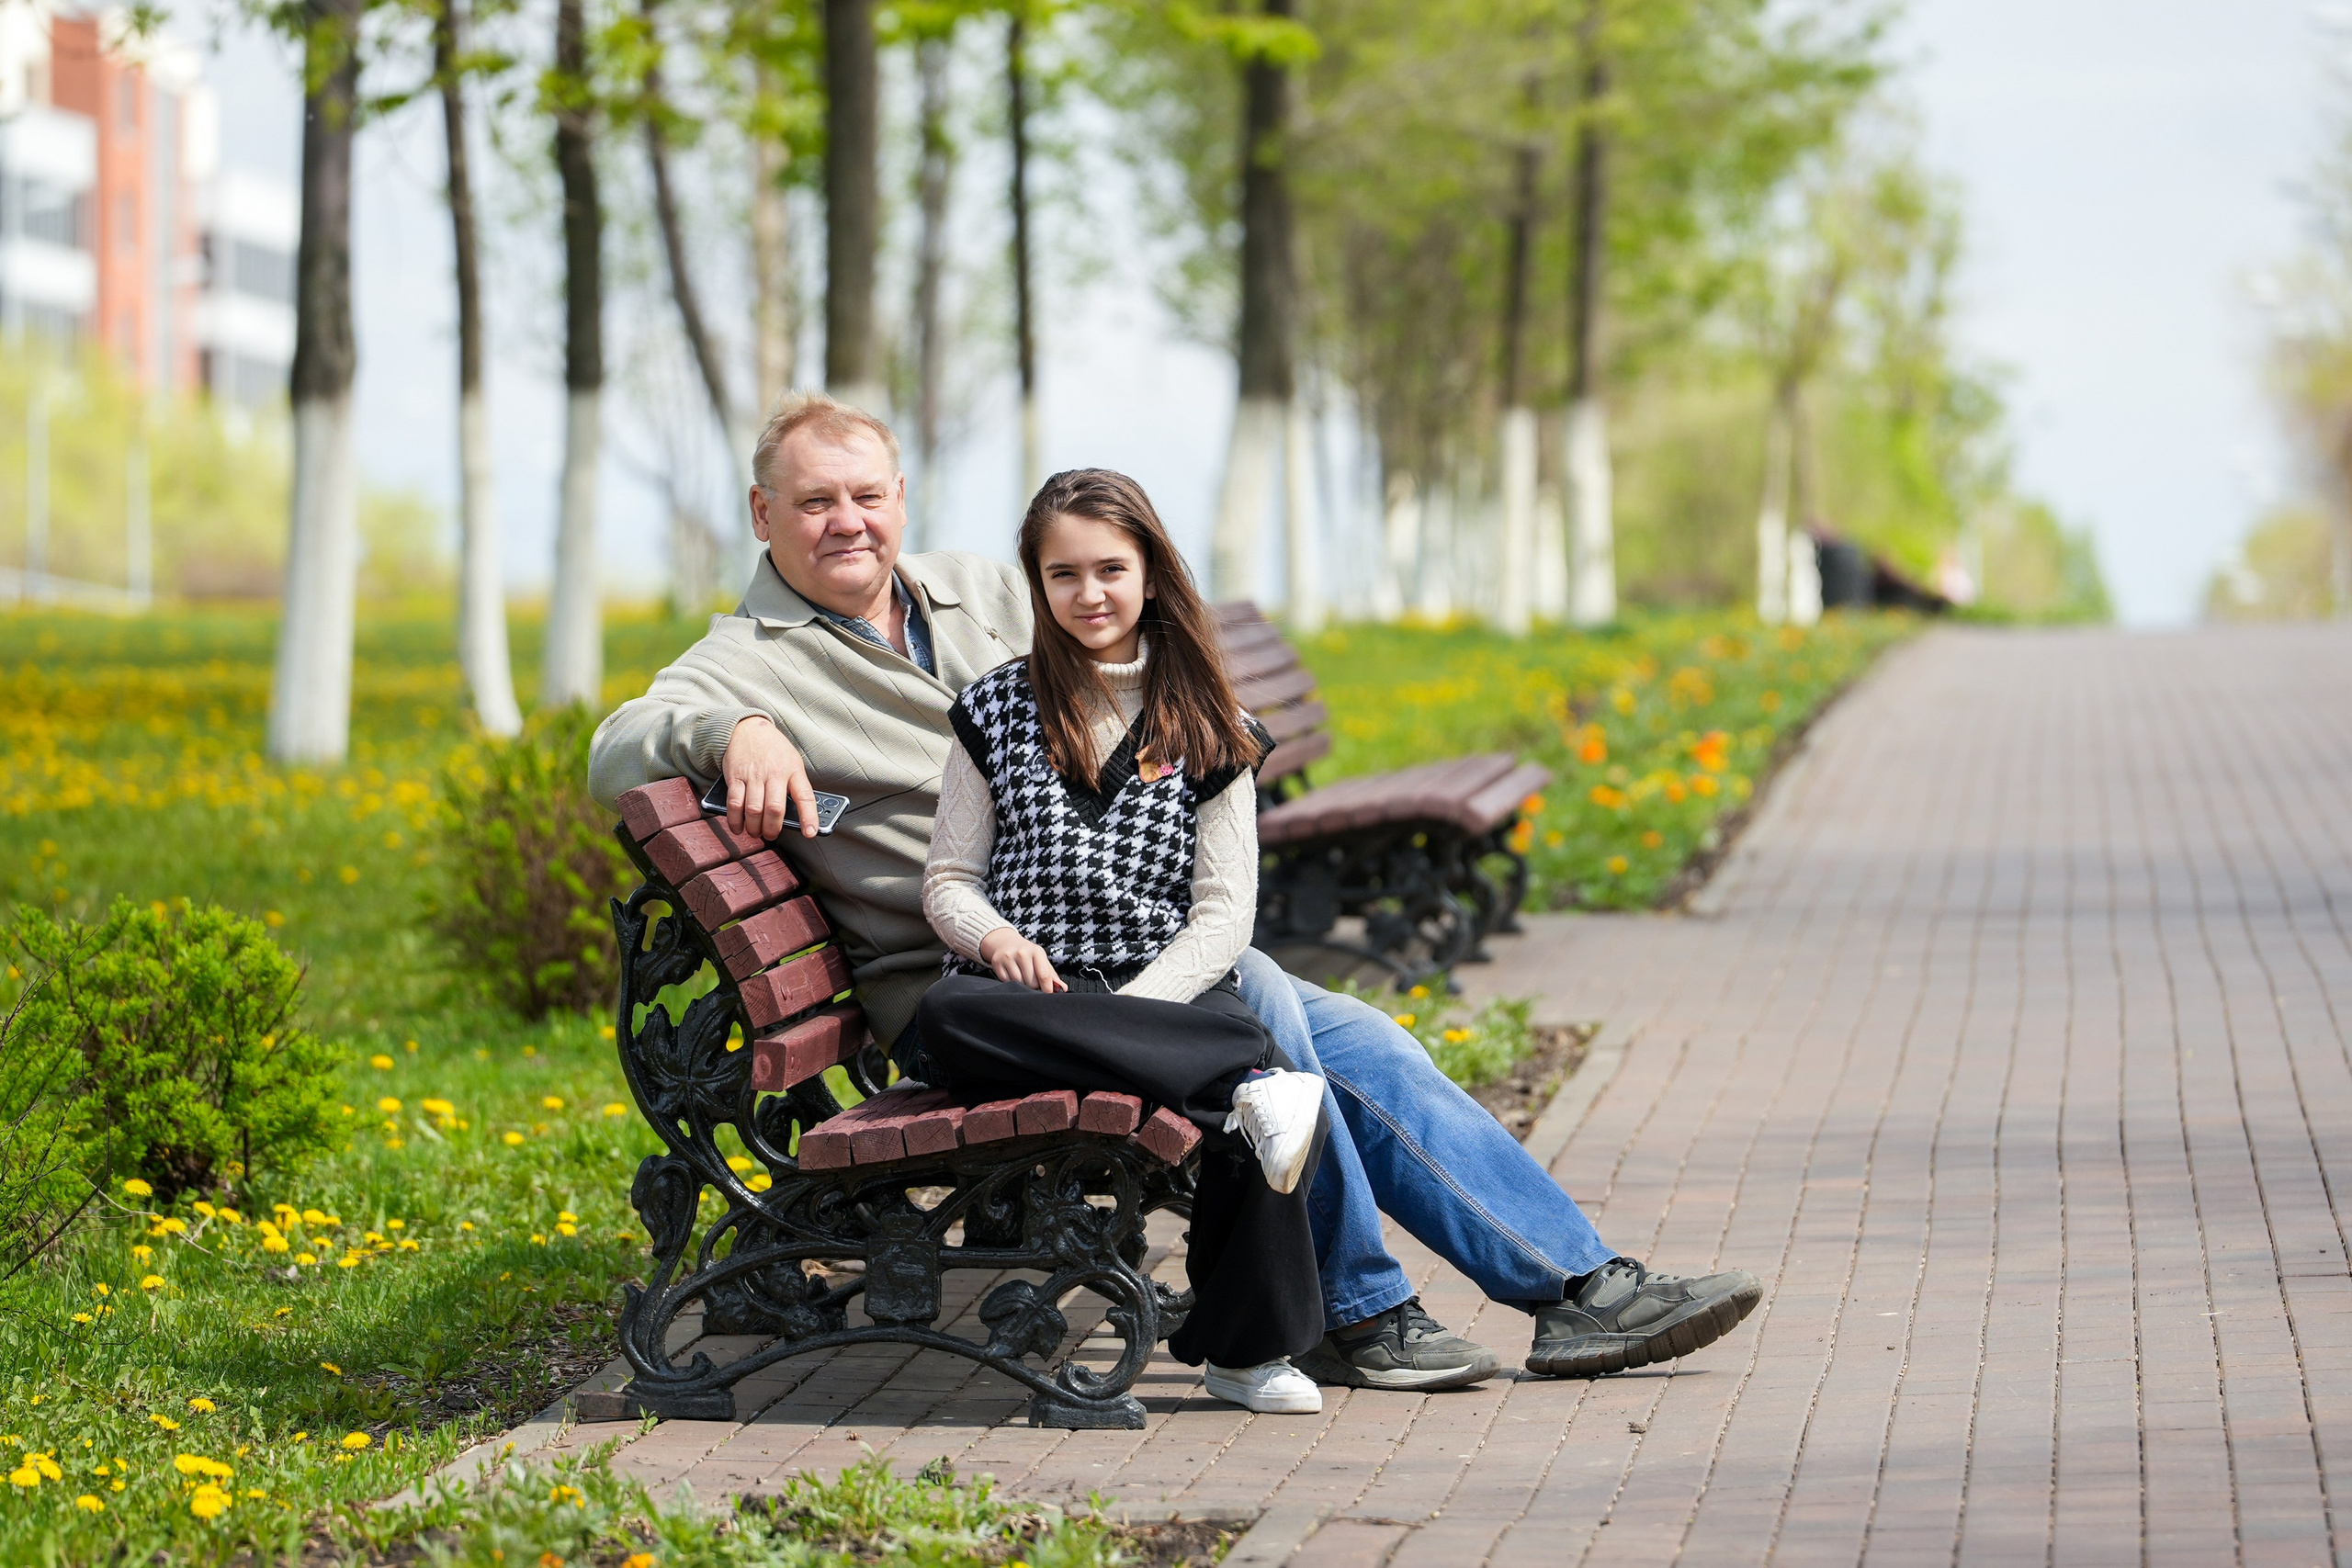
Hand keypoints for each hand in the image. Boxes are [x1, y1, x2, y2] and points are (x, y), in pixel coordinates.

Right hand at [722, 715, 817, 840]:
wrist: (748, 728)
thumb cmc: (774, 750)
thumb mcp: (793, 762)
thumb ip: (794, 785)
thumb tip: (795, 816)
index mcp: (793, 770)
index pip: (805, 796)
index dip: (809, 817)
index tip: (810, 833)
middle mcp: (774, 773)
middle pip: (774, 808)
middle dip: (772, 829)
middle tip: (770, 835)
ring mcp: (754, 775)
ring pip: (754, 810)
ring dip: (754, 828)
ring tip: (755, 833)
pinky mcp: (735, 777)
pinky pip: (735, 803)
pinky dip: (735, 820)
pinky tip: (738, 827)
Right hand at [979, 928, 1064, 991]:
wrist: (1005, 942)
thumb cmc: (1028, 954)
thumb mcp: (1041, 960)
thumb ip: (1052, 976)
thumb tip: (1063, 989)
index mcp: (1036, 951)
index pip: (1044, 975)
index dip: (1047, 988)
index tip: (1048, 994)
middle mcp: (1022, 953)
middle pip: (1031, 982)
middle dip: (1033, 985)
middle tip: (1031, 980)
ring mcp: (1008, 957)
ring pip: (1018, 983)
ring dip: (1021, 985)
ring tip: (1021, 977)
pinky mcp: (997, 962)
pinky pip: (1006, 982)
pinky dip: (1010, 982)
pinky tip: (1011, 975)